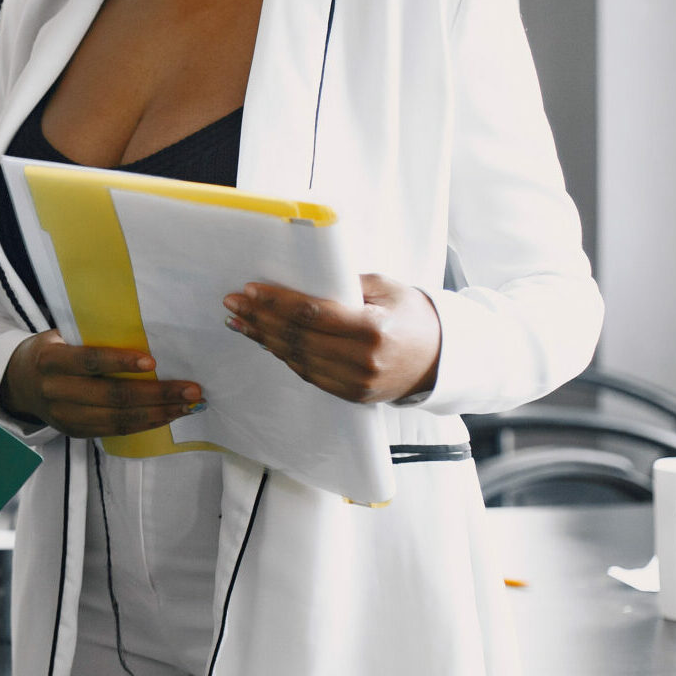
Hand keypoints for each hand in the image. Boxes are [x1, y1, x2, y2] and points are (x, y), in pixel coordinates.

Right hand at [0, 331, 202, 439]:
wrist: (19, 383)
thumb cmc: (51, 350)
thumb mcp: (59, 336)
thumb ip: (90, 336)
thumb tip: (143, 329)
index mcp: (50, 360)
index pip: (89, 362)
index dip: (121, 363)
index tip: (154, 362)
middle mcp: (55, 391)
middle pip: (112, 396)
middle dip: (157, 394)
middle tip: (192, 390)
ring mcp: (65, 417)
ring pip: (118, 419)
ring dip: (159, 413)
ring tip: (189, 406)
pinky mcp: (76, 433)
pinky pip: (116, 431)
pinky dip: (146, 424)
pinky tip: (168, 416)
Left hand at [223, 274, 441, 403]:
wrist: (442, 359)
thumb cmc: (413, 316)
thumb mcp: (385, 288)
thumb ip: (344, 285)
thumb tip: (299, 280)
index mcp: (373, 329)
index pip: (312, 314)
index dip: (277, 302)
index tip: (251, 290)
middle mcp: (363, 361)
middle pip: (298, 339)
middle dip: (261, 319)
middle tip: (234, 303)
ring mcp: (356, 383)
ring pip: (297, 359)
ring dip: (264, 339)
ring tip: (240, 321)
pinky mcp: (352, 395)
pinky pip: (309, 374)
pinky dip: (284, 356)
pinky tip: (265, 340)